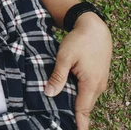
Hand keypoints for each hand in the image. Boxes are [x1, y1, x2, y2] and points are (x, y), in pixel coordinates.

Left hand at [44, 13, 111, 129]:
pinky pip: (88, 91)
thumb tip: (49, 93)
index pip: (83, 110)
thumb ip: (58, 76)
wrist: (94, 27)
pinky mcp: (97, 76)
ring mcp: (99, 81)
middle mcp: (98, 86)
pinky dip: (79, 96)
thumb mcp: (64, 57)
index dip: (79, 123)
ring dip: (76, 105)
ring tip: (62, 113)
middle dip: (75, 116)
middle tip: (61, 122)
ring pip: (86, 99)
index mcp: (90, 83)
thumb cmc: (79, 40)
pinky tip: (68, 96)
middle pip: (85, 106)